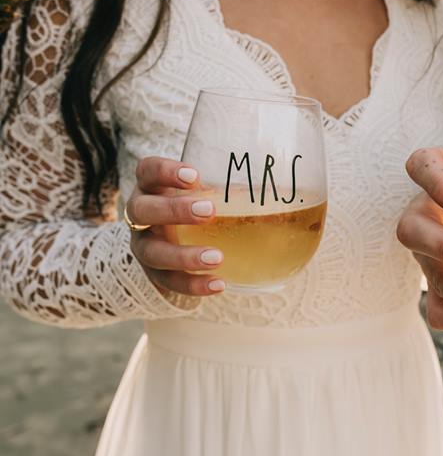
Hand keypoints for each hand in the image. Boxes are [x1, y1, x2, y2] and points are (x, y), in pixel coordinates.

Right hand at [127, 157, 224, 296]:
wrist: (177, 241)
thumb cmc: (199, 206)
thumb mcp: (209, 191)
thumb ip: (232, 186)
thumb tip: (288, 182)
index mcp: (153, 187)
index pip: (147, 171)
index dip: (165, 171)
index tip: (193, 175)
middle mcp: (141, 215)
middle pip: (142, 210)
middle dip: (173, 211)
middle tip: (208, 212)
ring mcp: (144, 246)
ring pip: (152, 252)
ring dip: (184, 255)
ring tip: (217, 257)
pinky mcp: (155, 274)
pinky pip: (169, 282)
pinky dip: (193, 284)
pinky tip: (219, 284)